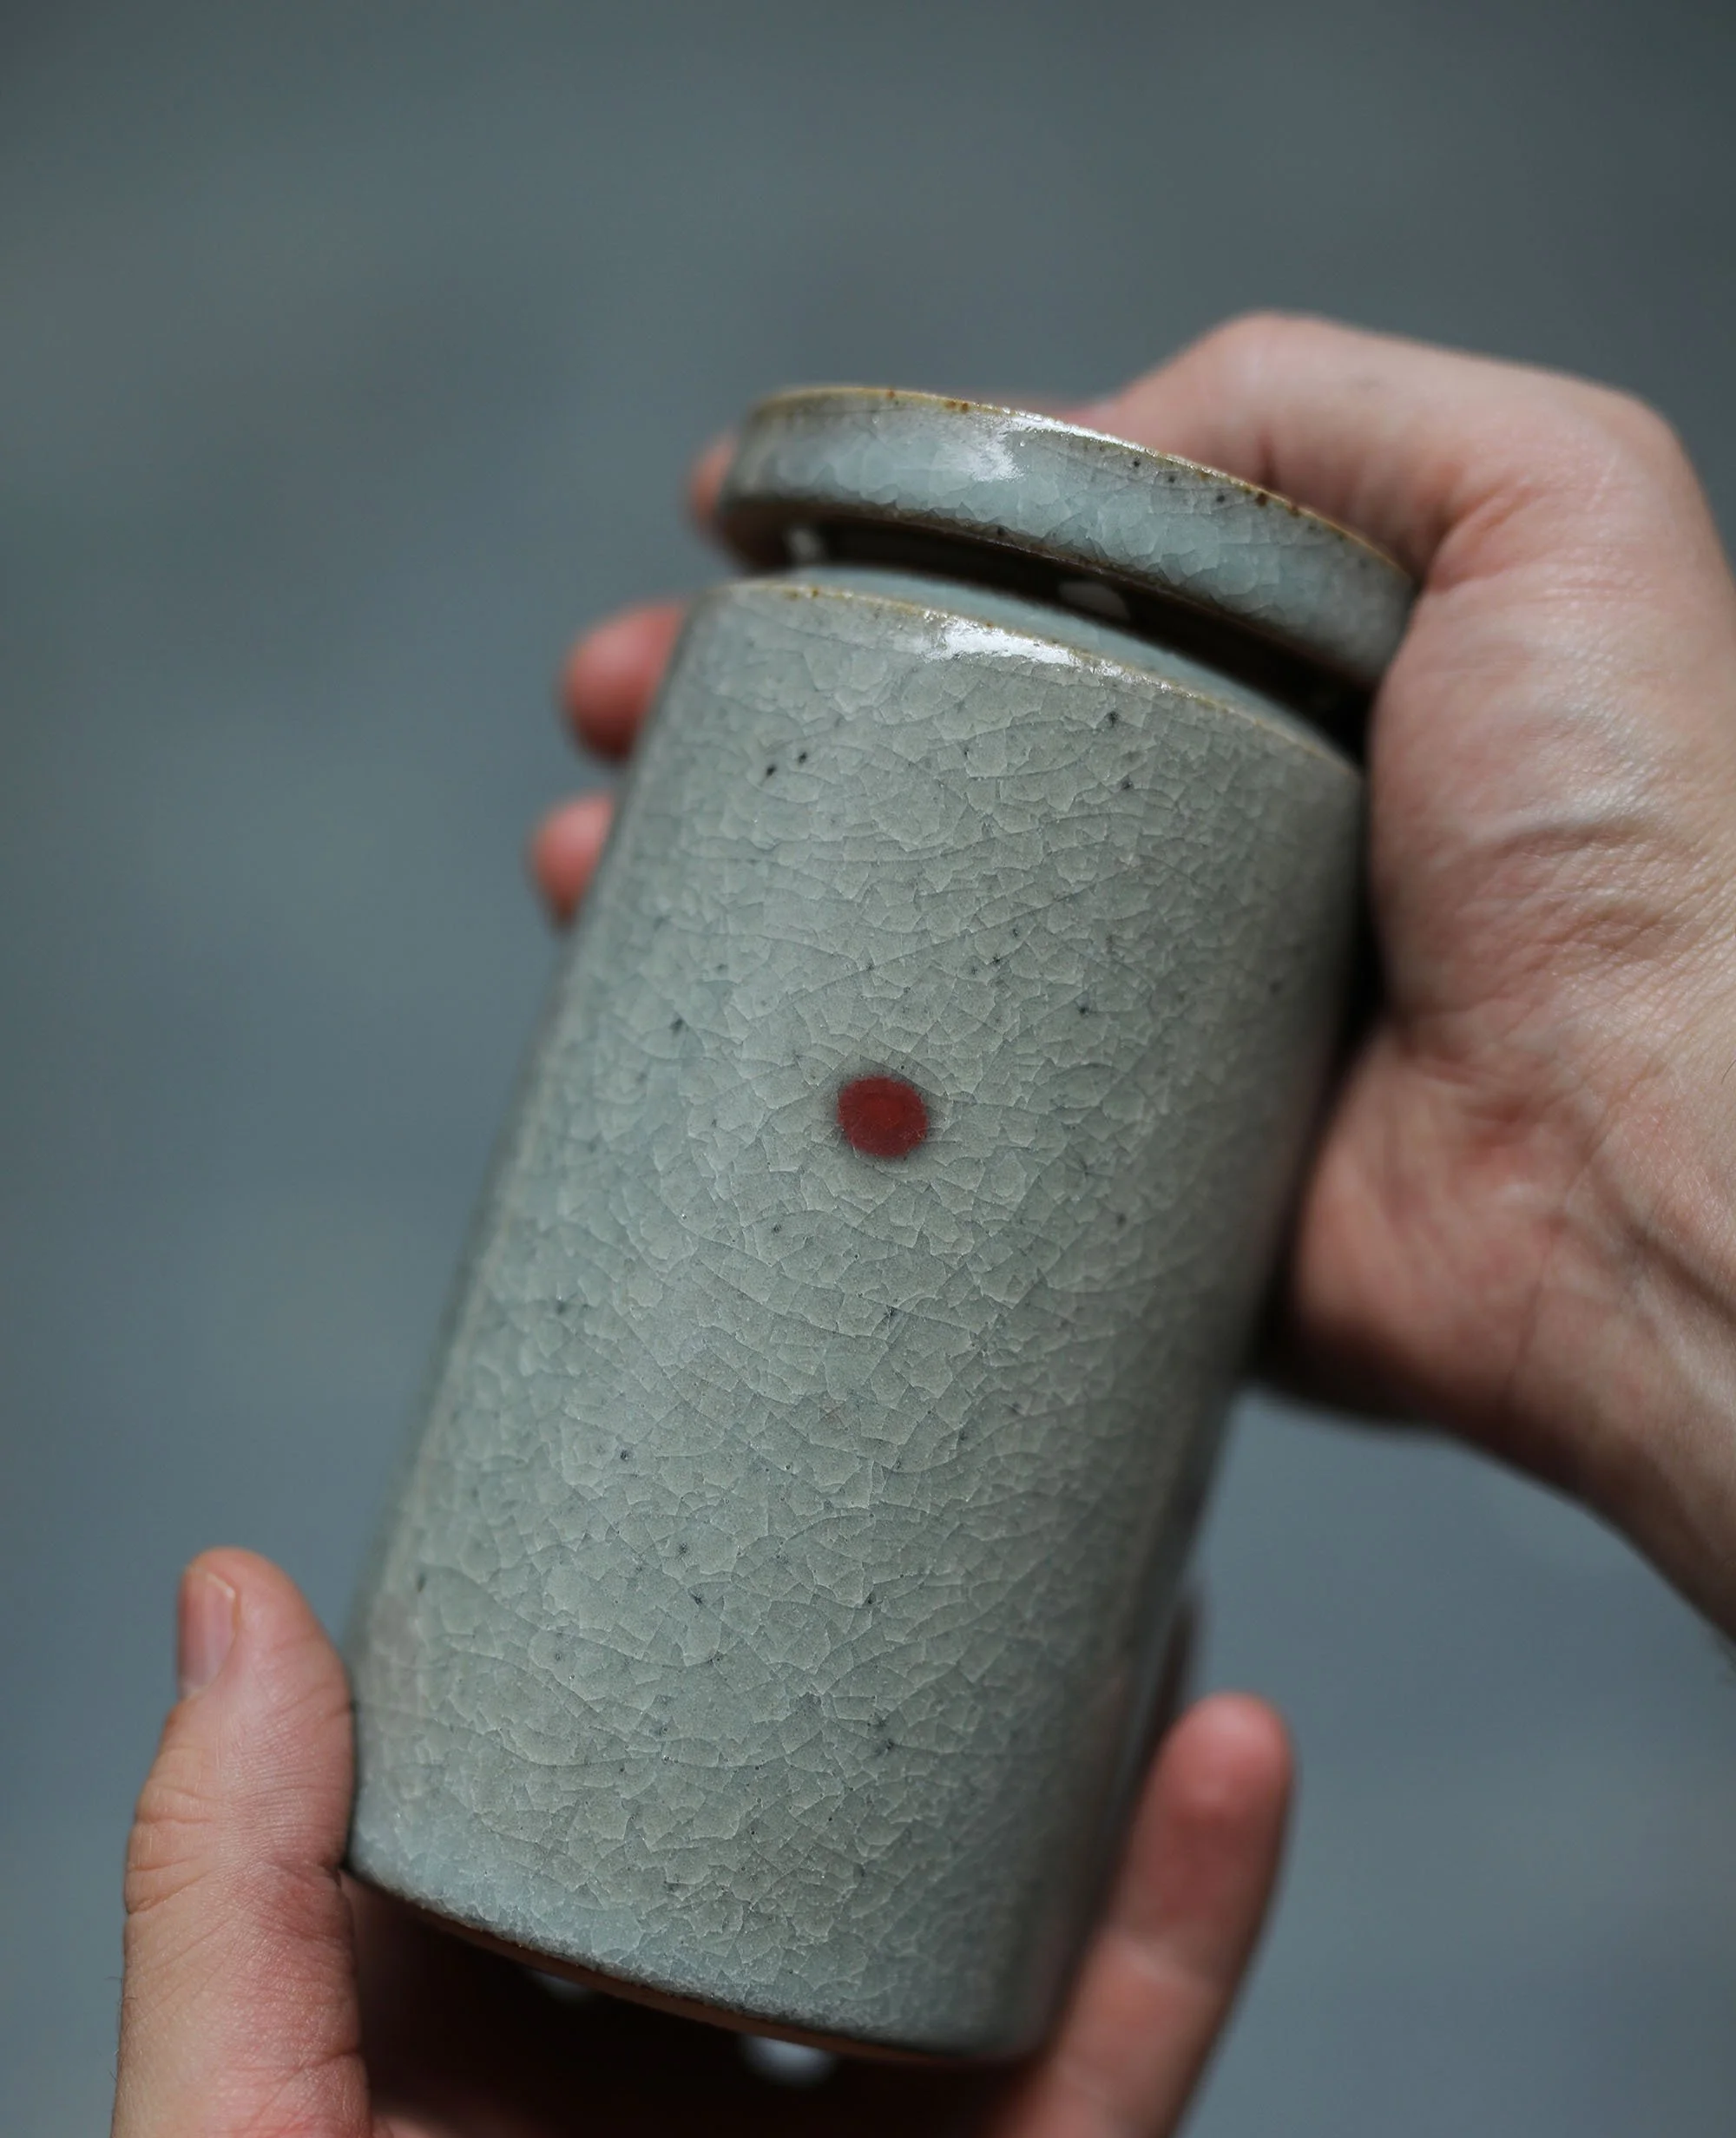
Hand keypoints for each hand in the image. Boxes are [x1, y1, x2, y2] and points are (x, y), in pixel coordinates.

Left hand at [101, 1552, 1287, 2137]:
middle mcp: (634, 2104)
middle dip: (854, 1679)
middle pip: (776, 1840)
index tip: (661, 1457)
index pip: (535, 1791)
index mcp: (445, 2060)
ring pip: (964, 1932)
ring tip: (1115, 1556)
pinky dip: (1180, 1924)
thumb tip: (232, 1591)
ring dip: (1051, 1762)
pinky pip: (1102, 2078)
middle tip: (927, 1474)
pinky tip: (1227, 1751)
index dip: (593, 1633)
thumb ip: (231, 1893)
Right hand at [537, 319, 1735, 1632]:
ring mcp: (1135, 1029)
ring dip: (704, 895)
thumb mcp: (1551, 504)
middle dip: (732, 722)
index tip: (726, 540)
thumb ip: (1325, 410)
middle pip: (909, 761)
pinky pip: (907, 1129)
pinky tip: (665, 1044)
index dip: (862, 552)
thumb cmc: (1635, 846)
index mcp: (1285, 697)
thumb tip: (1084, 438)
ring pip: (871, 944)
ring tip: (586, 867)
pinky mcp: (1095, 1188)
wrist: (1641, 1172)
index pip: (1020, 588)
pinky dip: (778, 1092)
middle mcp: (1199, 858)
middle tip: (613, 717)